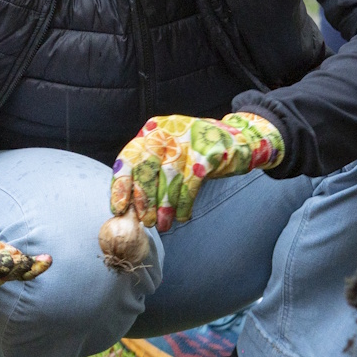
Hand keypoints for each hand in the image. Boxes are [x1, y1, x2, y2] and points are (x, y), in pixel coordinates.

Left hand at [109, 113, 282, 232]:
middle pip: (148, 169)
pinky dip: (185, 203)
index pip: (128, 158)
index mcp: (152, 131)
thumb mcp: (170, 154)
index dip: (121, 185)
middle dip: (145, 200)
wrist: (238, 140)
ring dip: (165, 206)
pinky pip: (191, 183)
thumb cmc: (196, 153)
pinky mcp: (208, 151)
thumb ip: (151, 173)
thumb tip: (130, 206)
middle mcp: (167, 131)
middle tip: (145, 222)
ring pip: (169, 179)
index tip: (118, 208)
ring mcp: (188, 139)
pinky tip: (183, 216)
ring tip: (163, 225)